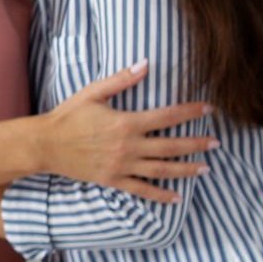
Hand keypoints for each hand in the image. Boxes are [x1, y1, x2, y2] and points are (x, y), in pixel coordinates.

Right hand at [33, 61, 215, 203]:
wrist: (45, 144)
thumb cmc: (68, 116)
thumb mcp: (93, 93)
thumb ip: (121, 80)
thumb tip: (145, 64)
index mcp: (126, 123)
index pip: (167, 117)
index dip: (190, 112)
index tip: (209, 109)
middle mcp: (128, 146)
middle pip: (171, 146)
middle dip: (196, 144)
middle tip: (216, 143)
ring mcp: (121, 166)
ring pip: (162, 170)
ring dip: (186, 169)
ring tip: (206, 168)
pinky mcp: (113, 180)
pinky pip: (141, 190)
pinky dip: (160, 195)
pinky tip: (176, 198)